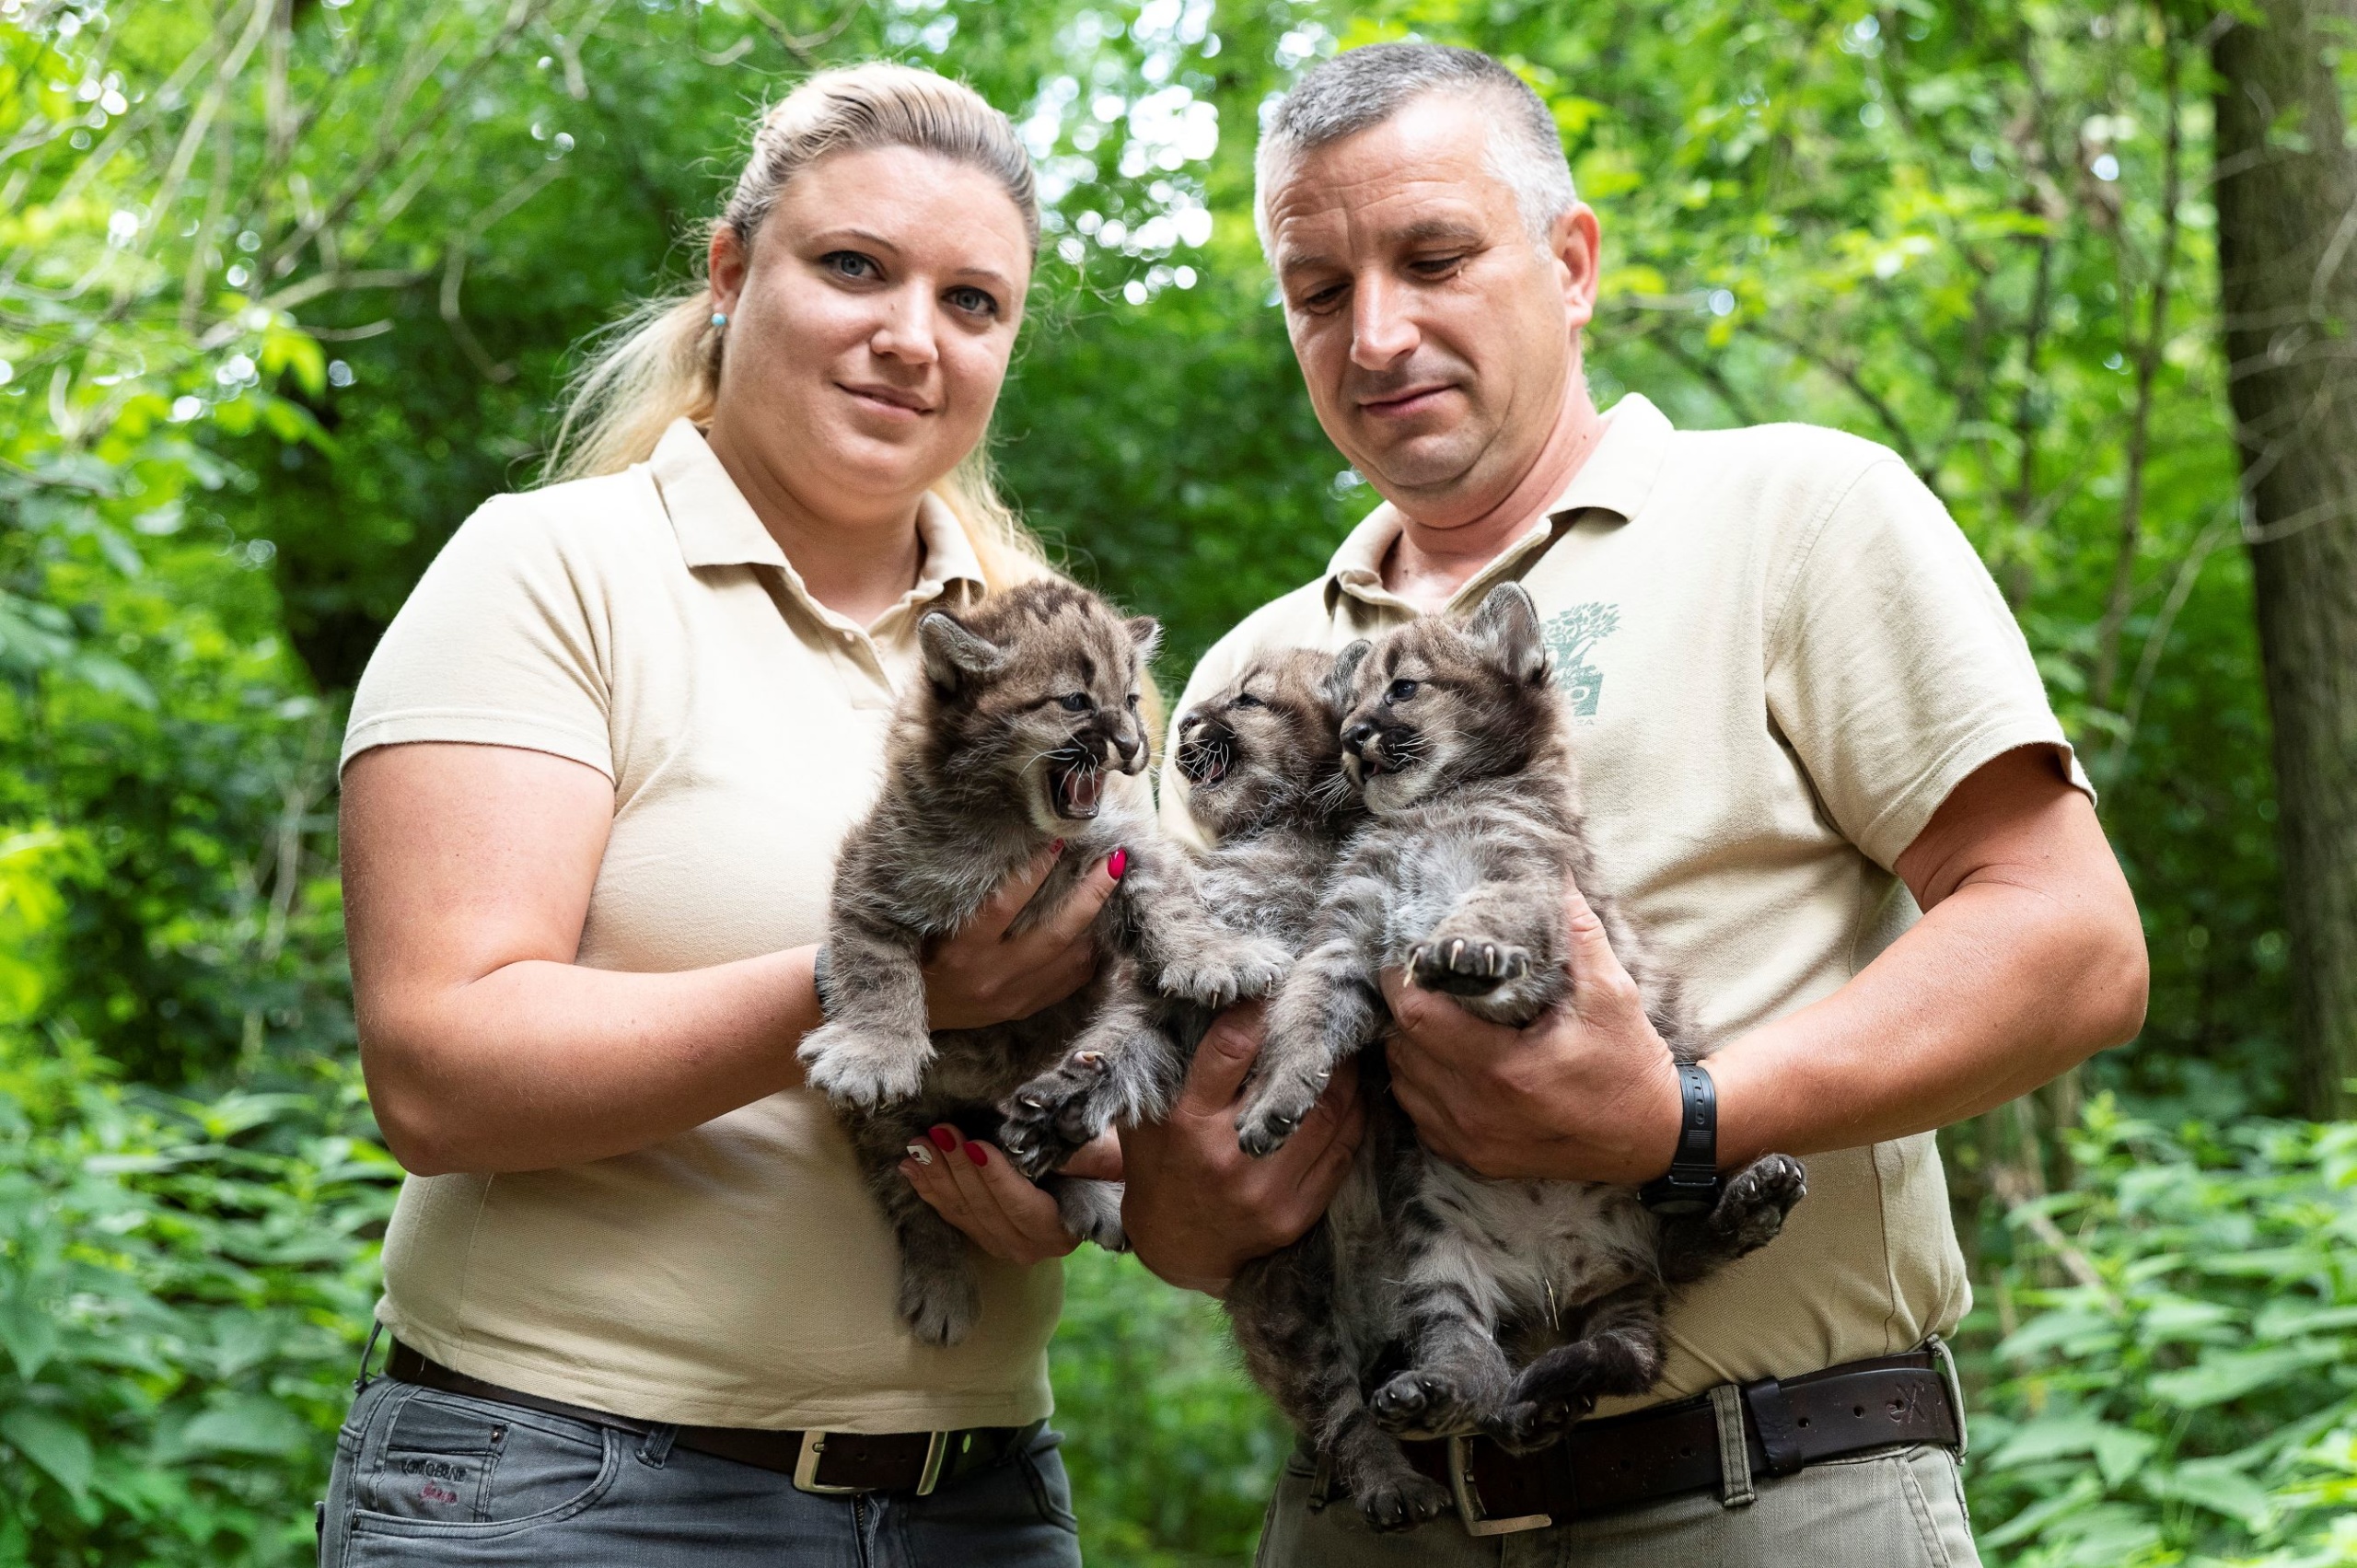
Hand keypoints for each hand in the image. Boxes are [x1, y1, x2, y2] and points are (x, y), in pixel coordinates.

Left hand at [898, 1124, 1122, 1265]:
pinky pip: (952, 1215)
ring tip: (920, 1145)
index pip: (1023, 1207)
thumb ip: (1084, 1155)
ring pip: (964, 1213)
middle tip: (940, 1133)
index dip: (997, 1177)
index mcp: (1059, 1231)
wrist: (1099, 1188)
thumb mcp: (1104, 1157)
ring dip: (937, 1178)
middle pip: (986, 1210)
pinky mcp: (983, 1236)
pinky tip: (910, 1167)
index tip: (977, 1145)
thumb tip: (1056, 1141)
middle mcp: (1029, 1247)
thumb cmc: (1105, 1168)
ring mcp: (1002, 1245)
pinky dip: (929, 1190)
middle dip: (959, 1170)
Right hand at [922, 844, 1118, 1029]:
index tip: (1058, 839)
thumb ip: (968, 897)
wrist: (910, 1012)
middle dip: (1091, 894)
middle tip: (1114, 862)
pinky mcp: (1023, 1009)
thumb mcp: (930, 924)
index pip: (1004, 904)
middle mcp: (990, 975)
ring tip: (1111, 890)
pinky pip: (1069, 981)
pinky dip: (1087, 955)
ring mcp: (1012, 997)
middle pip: (1056, 932)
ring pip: (1071, 959)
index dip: (1035, 870)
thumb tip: (1016, 853)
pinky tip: (1096, 932)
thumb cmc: (917, 954)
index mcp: (961, 949)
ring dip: (1096, 924)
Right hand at [1119, 1000, 1364, 1294]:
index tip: (1275, 986)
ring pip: (1328, 1115)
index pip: (1228, 1050)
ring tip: (1347, 1049)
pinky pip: (1341, 1153)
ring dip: (1344, 1076)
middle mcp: (1228, 1156)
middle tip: (1329, 1013)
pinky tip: (1353, 1095)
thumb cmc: (1161, 1165)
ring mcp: (1266, 1189)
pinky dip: (1353, 1117)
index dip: (1255, 1012)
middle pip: (1291, 1082)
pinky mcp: (1296, 1214)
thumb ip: (1167, 1066)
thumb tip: (1185, 998)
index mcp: (1186, 1123)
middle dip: (1313, 1041)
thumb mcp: (1145, 1116)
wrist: (1178, 1246)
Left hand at [1383, 881, 1682, 1182]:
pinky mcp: (1474, 1159)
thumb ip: (1578, 935)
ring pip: (1403, 1083)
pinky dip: (1421, 1085)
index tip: (1413, 955)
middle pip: (1401, 1048)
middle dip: (1403, 1010)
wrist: (1652, 1137)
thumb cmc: (1631, 1064)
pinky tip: (1444, 1059)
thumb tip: (1555, 874)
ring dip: (1408, 1047)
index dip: (1403, 981)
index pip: (1417, 1017)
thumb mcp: (1612, 994)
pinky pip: (1419, 1114)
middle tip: (1420, 979)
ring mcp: (1471, 1140)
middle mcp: (1477, 1110)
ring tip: (1433, 1015)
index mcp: (1505, 1068)